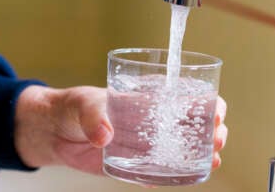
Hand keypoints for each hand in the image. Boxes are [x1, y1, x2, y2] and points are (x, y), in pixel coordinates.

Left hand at [14, 85, 227, 174]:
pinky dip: (175, 176)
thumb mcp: (84, 103)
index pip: (188, 97)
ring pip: (185, 149)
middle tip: (217, 138)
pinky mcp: (137, 164)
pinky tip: (186, 178)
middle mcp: (155, 122)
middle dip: (214, 130)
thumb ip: (93, 116)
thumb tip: (104, 136)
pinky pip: (161, 172)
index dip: (209, 102)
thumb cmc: (75, 107)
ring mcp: (148, 144)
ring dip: (203, 154)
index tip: (216, 111)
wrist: (57, 131)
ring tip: (213, 159)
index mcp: (150, 99)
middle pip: (195, 124)